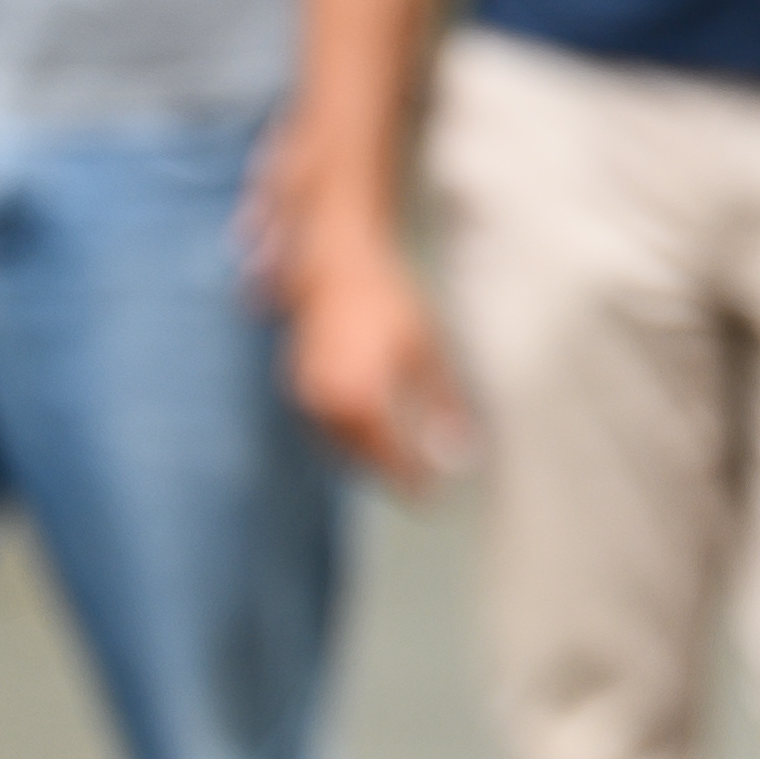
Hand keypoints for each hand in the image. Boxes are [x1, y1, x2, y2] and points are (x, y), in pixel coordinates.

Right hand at [289, 230, 473, 492]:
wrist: (336, 267)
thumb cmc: (386, 304)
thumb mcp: (425, 351)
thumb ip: (442, 403)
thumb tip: (462, 447)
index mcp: (362, 399)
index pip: (388, 456)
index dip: (410, 477)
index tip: (430, 491)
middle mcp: (328, 404)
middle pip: (359, 457)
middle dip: (386, 470)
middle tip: (416, 482)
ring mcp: (307, 395)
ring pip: (337, 445)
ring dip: (363, 458)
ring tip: (394, 462)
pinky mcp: (297, 384)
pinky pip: (322, 426)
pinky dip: (345, 438)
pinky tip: (367, 433)